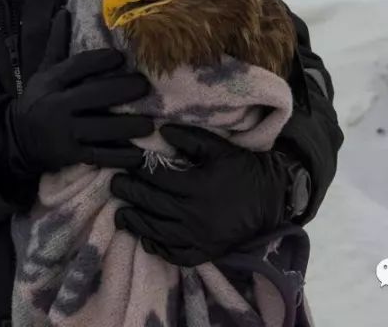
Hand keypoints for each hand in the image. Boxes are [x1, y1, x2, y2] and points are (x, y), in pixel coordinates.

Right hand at [6, 9, 153, 176]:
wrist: (17, 138)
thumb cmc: (40, 99)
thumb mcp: (44, 71)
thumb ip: (57, 43)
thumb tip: (64, 10)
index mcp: (52, 82)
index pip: (77, 67)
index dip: (99, 61)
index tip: (120, 57)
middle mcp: (57, 105)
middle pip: (93, 95)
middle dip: (122, 90)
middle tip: (145, 86)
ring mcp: (64, 133)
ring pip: (100, 128)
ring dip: (127, 127)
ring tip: (150, 125)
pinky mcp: (71, 155)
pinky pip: (99, 155)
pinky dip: (119, 156)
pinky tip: (138, 155)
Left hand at [110, 123, 288, 265]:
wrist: (272, 199)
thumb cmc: (243, 170)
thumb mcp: (220, 149)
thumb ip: (190, 138)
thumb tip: (161, 132)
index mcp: (199, 186)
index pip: (158, 180)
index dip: (138, 172)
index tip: (125, 165)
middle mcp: (196, 215)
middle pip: (153, 205)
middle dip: (130, 194)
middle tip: (115, 185)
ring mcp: (200, 237)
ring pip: (158, 232)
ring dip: (136, 223)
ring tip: (121, 214)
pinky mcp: (206, 251)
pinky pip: (176, 255)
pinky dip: (158, 249)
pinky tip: (146, 240)